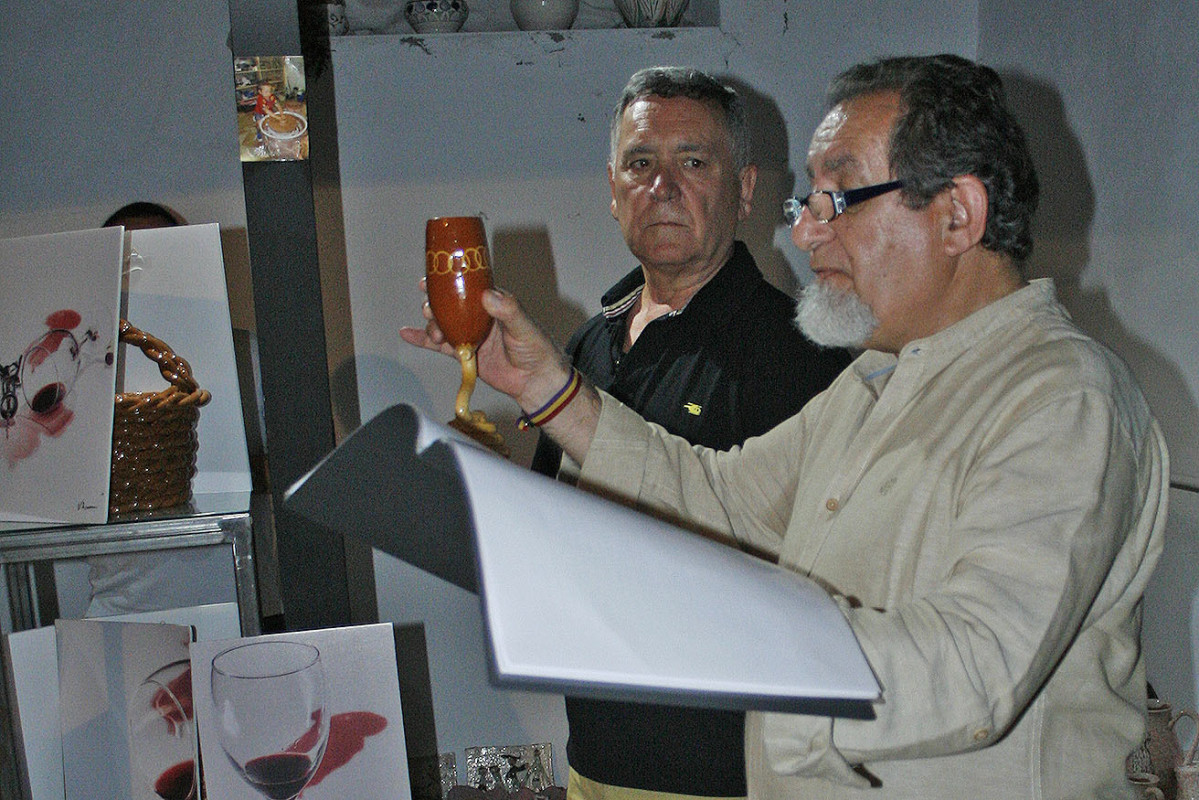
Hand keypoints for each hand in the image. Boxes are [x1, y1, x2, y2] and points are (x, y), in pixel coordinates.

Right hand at [400, 280, 600, 461]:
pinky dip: (422, 340)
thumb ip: (508, 310)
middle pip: (449, 305)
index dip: (449, 281)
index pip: (467, 287)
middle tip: (430, 309)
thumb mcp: (524, 327)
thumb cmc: (538, 350)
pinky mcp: (464, 354)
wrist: (536, 382)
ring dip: (432, 324)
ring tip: (434, 331)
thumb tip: (488, 295)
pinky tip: (406, 333)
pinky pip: (440, 345)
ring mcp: (469, 335)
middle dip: (436, 304)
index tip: (432, 277)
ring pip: (443, 324)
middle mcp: (478, 316)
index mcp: (493, 303)